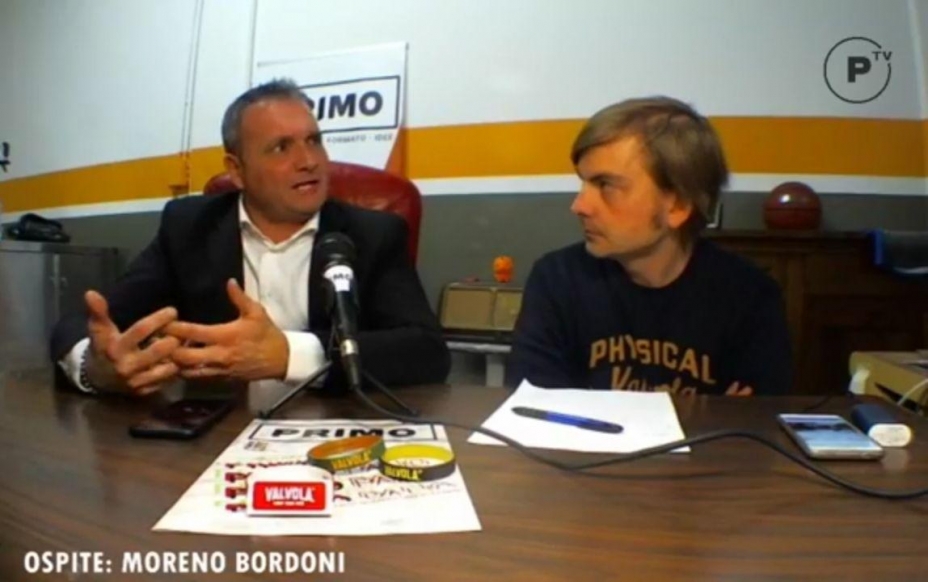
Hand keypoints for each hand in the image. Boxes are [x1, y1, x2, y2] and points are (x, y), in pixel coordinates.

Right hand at [84, 290, 180, 394]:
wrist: (98, 378)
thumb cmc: (103, 347)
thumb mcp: (99, 330)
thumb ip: (98, 311)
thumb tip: (90, 292)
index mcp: (116, 348)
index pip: (141, 330)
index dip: (159, 319)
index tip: (173, 311)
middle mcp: (127, 366)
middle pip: (159, 350)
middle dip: (173, 338)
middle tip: (181, 331)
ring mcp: (137, 381)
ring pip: (167, 368)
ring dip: (177, 356)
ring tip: (182, 345)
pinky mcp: (145, 392)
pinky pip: (167, 380)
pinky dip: (175, 369)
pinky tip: (177, 360)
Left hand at [165, 279, 289, 380]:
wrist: (282, 360)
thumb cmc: (268, 334)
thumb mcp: (256, 312)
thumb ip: (240, 297)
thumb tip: (229, 281)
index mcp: (225, 336)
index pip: (192, 333)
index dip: (174, 329)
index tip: (163, 324)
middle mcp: (219, 355)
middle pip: (184, 357)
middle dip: (169, 350)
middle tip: (159, 342)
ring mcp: (220, 370)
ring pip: (189, 372)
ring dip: (176, 364)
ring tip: (167, 355)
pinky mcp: (223, 380)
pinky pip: (200, 379)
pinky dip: (188, 373)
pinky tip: (182, 366)